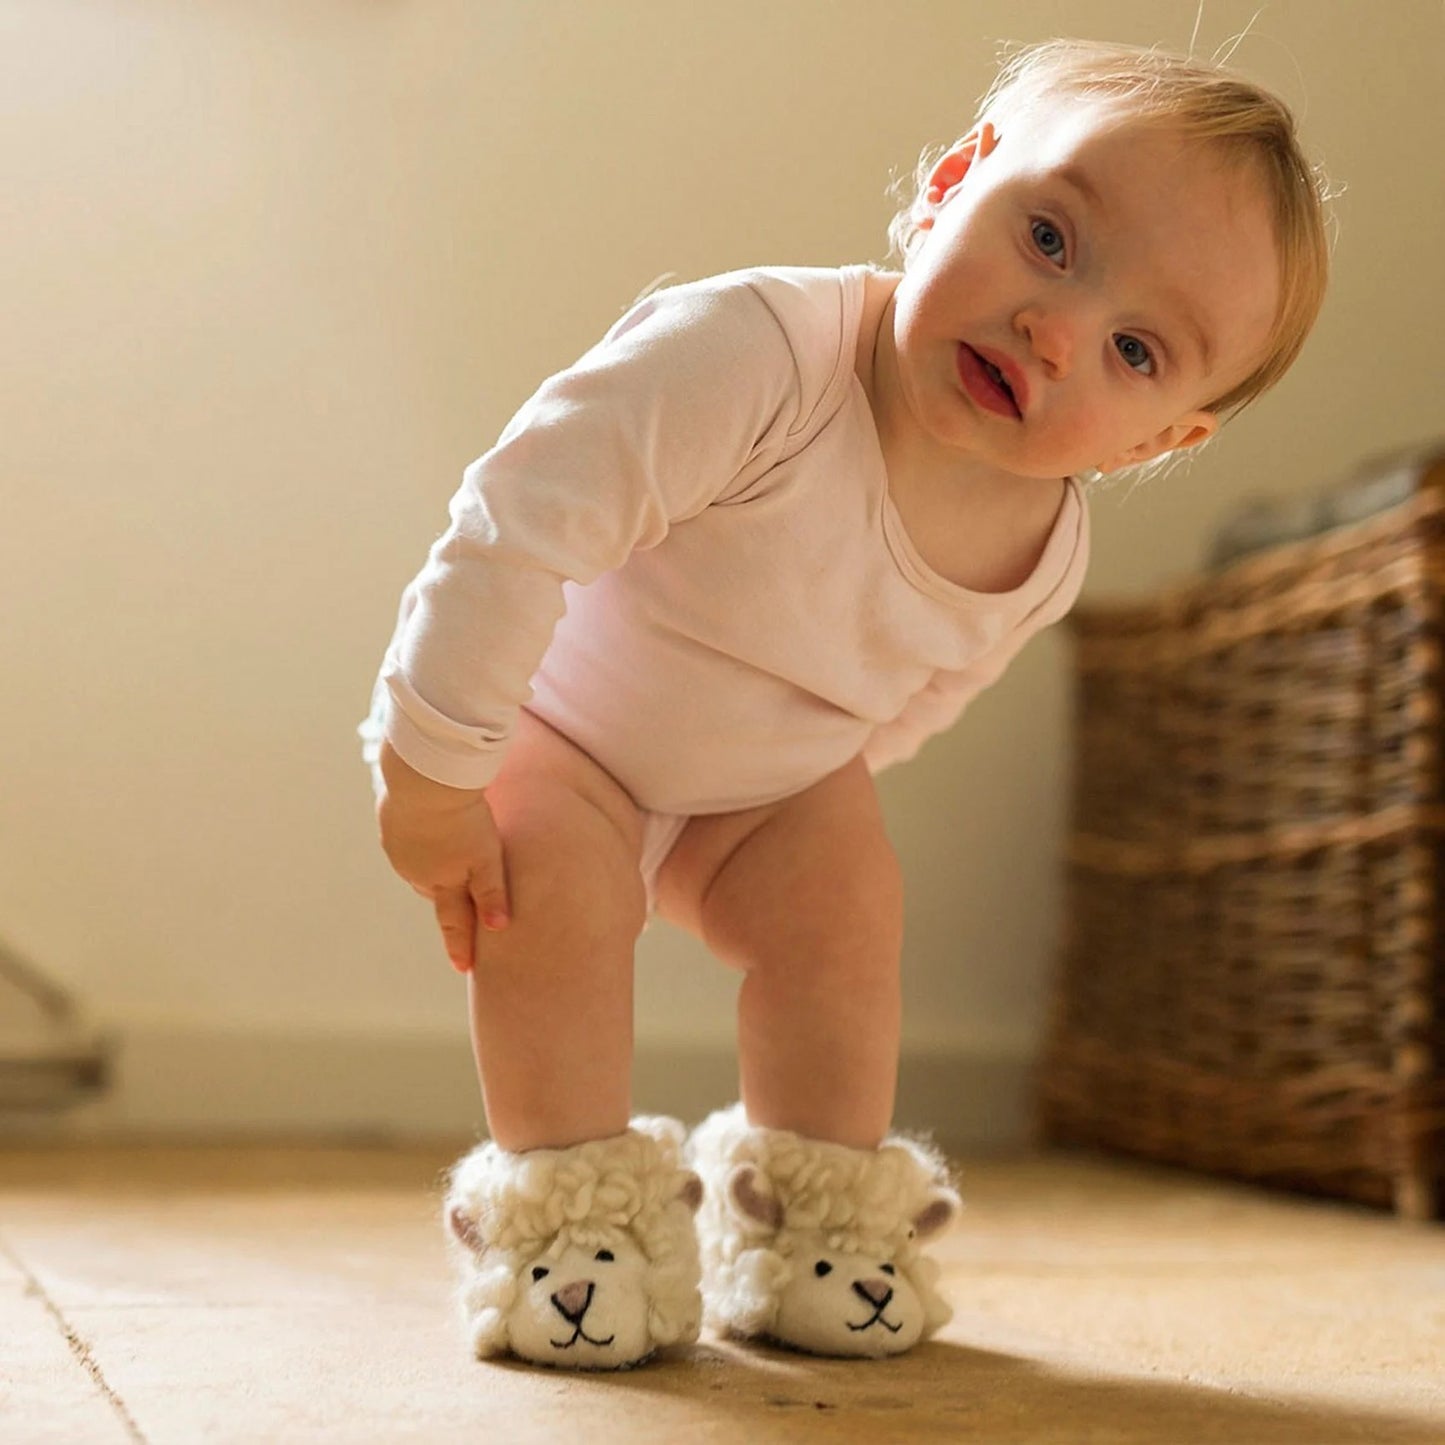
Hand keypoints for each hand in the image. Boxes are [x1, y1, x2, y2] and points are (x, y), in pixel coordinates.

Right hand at [375, 741, 510, 972]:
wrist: (425, 778)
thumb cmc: (463, 819)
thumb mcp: (486, 857)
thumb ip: (491, 892)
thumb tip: (497, 928)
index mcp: (441, 883)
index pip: (454, 922)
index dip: (460, 944)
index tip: (462, 967)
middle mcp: (414, 871)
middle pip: (435, 890)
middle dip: (447, 893)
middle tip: (460, 885)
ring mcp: (396, 847)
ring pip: (419, 864)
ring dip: (432, 861)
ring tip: (447, 845)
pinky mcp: (388, 822)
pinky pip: (405, 837)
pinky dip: (419, 836)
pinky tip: (428, 821)